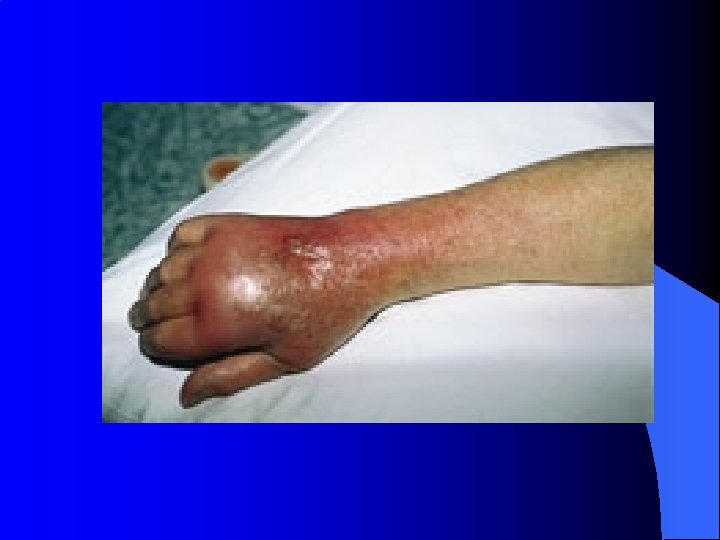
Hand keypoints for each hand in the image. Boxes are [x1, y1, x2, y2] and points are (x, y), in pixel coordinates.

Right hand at [129, 214, 385, 406]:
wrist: (353, 259)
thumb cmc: (326, 314)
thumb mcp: (283, 359)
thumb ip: (229, 377)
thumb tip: (186, 395)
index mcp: (218, 321)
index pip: (158, 340)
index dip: (157, 349)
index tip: (170, 350)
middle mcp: (206, 281)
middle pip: (150, 305)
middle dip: (153, 321)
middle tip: (168, 328)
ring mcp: (214, 248)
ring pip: (160, 272)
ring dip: (161, 289)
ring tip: (179, 301)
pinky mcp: (226, 224)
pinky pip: (179, 236)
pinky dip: (177, 252)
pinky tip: (195, 266)